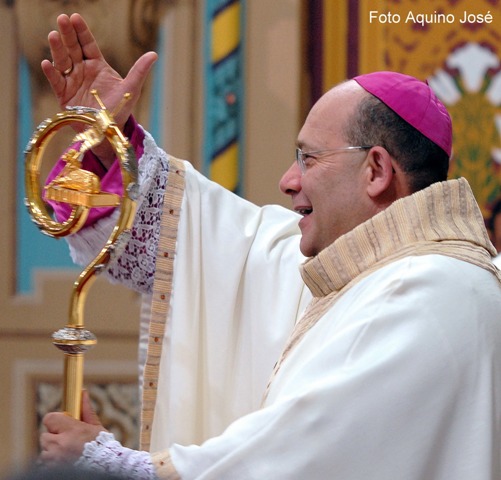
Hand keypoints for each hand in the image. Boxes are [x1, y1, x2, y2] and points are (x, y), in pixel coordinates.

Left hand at [39, 390, 105, 465]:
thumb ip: (86, 410)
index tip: (61, 425)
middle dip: (54, 438)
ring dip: (52, 451)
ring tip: (67, 453)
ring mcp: (55, 458)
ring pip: (45, 451)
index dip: (54, 421)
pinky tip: (65, 460)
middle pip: (45, 436)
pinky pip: (45, 463)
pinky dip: (52, 462)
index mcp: (71, 430)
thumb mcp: (95, 426)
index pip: (49, 419)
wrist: (105, 465)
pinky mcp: (51, 468)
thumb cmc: (101, 446)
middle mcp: (60, 444)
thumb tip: (83, 393)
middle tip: (66, 441)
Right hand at [41, 13, 156, 167]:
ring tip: (53, 35)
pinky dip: (51, 73)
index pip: (87, 44)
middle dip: (67, 34)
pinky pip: (56, 81)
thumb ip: (139, 71)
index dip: (81, 31)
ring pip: (62, 61)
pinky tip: (47, 63)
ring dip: (57, 49)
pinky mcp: (64, 94)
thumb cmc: (120, 108)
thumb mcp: (131, 89)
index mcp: (97, 65)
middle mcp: (82, 70)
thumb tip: (154, 54)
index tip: (75, 17)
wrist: (109, 130)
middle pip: (73, 48)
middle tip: (62, 18)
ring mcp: (72, 81)